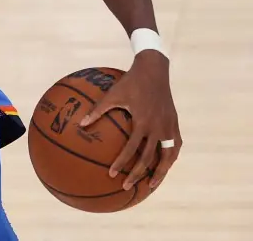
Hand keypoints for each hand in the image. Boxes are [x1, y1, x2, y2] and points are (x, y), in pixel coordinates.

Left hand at [79, 51, 181, 190]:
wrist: (153, 71)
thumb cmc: (130, 82)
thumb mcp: (112, 94)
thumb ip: (97, 110)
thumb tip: (81, 124)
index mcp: (143, 122)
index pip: (132, 149)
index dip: (122, 163)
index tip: (112, 174)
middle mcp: (158, 128)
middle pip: (149, 159)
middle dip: (138, 175)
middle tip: (127, 186)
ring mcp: (169, 127)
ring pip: (167, 157)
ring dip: (159, 172)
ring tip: (151, 185)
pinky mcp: (175, 125)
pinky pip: (174, 147)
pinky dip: (169, 159)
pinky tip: (163, 166)